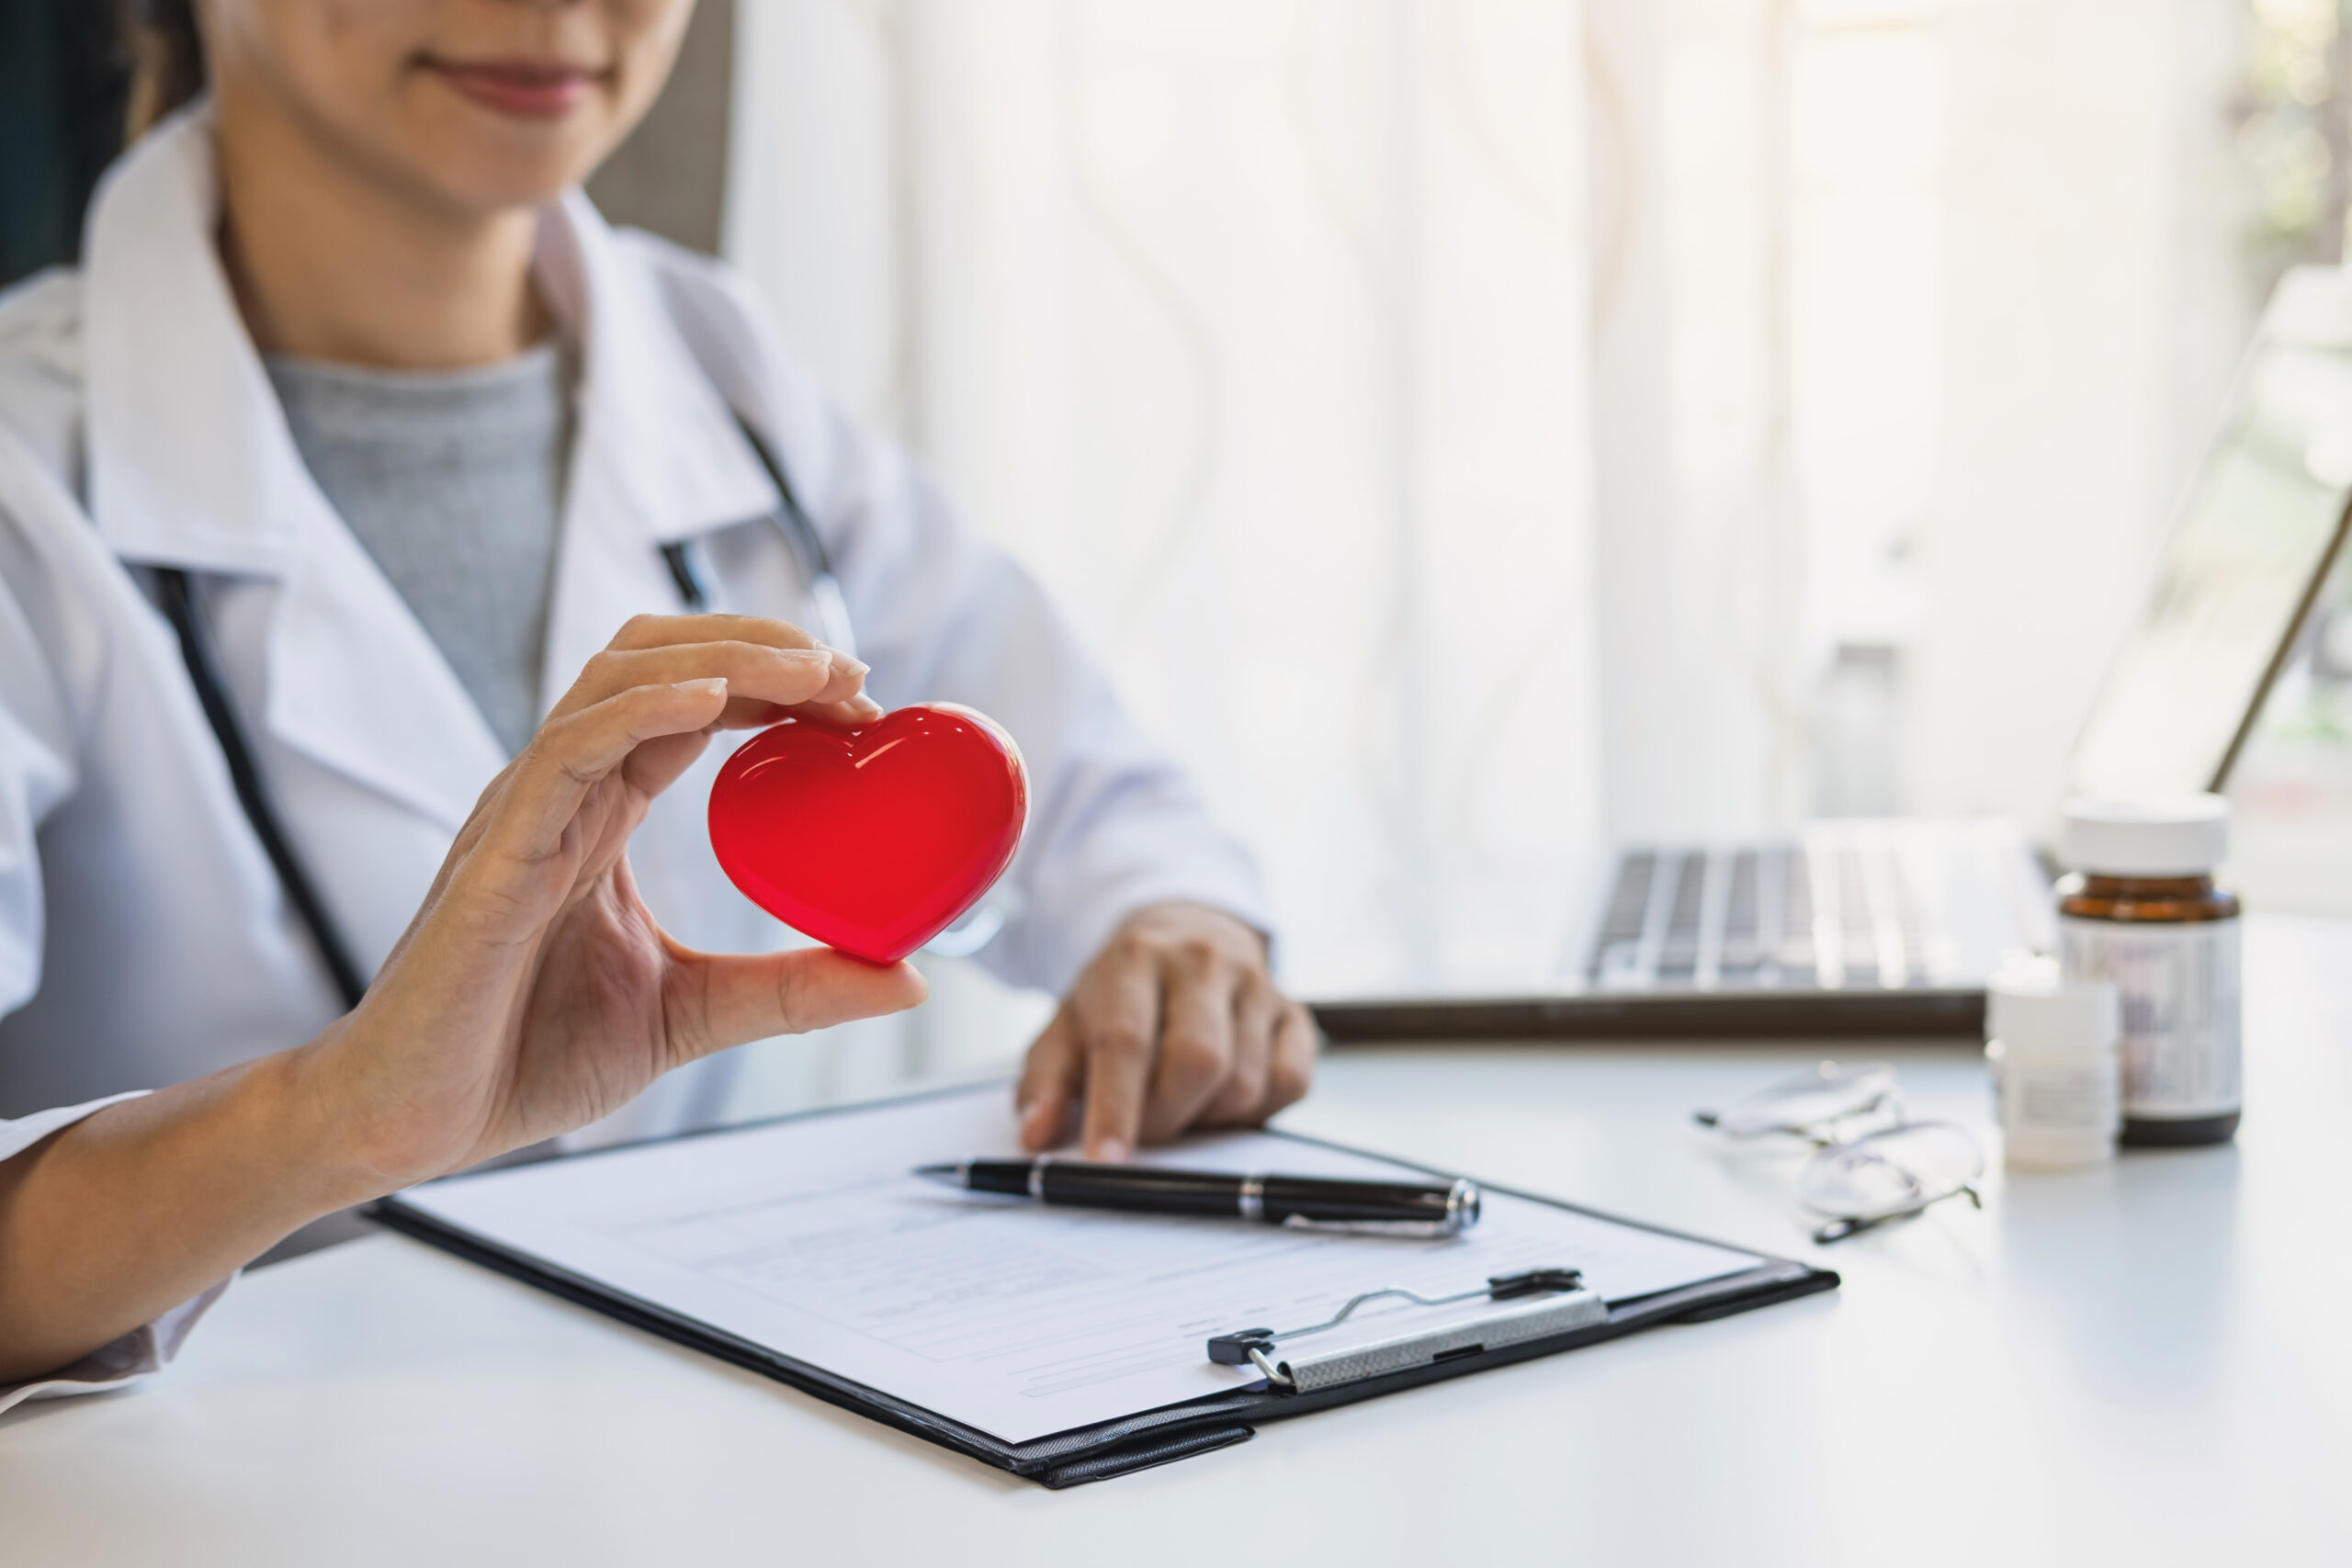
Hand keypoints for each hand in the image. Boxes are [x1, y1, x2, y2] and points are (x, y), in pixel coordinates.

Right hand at [0, 613, 929, 1382]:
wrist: (411, 1126)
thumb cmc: (524, 1060)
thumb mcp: (692, 1015)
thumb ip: (791, 991)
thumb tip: (907, 976)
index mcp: (600, 815)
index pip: (691, 703)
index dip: (775, 682)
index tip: (864, 699)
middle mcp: (561, 793)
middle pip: (655, 660)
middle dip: (758, 646)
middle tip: (852, 675)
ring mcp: (523, 812)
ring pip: (616, 680)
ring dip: (721, 660)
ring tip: (810, 669)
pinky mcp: (496, 852)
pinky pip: (568, 750)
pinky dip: (644, 711)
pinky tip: (712, 703)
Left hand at [1014, 902, 1317, 1159]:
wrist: (1186, 939)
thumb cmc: (1121, 997)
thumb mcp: (1067, 1026)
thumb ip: (1045, 1081)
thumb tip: (1037, 1133)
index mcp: (1135, 959)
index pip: (1127, 1039)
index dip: (1115, 1107)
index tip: (1105, 1159)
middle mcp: (1203, 962)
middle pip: (1197, 1061)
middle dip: (1165, 1118)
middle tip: (1143, 1129)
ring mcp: (1258, 985)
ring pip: (1243, 1083)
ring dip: (1207, 1117)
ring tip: (1180, 1102)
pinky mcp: (1296, 1014)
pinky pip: (1291, 1084)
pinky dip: (1257, 1111)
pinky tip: (1223, 1097)